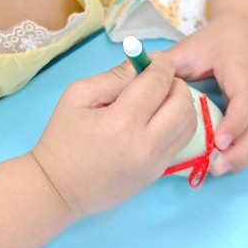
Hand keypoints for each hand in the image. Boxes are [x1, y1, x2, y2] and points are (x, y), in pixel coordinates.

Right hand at [31, 52, 197, 217]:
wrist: (58, 188)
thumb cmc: (62, 139)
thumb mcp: (78, 96)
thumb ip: (112, 77)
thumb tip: (139, 64)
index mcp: (122, 122)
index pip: (158, 83)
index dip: (161, 64)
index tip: (154, 58)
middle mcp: (145, 144)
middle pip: (182, 103)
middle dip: (175, 83)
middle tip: (158, 79)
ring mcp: (154, 163)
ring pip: (189, 124)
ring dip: (181, 104)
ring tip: (161, 99)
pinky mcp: (156, 175)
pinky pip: (180, 142)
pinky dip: (176, 125)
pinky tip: (157, 119)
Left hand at [165, 14, 247, 175]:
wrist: (241, 34)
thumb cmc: (212, 42)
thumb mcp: (188, 47)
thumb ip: (166, 64)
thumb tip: (139, 82)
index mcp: (240, 69)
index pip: (246, 98)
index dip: (235, 121)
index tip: (218, 141)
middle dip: (241, 151)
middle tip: (214, 166)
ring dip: (243, 157)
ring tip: (216, 168)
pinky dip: (244, 154)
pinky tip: (223, 162)